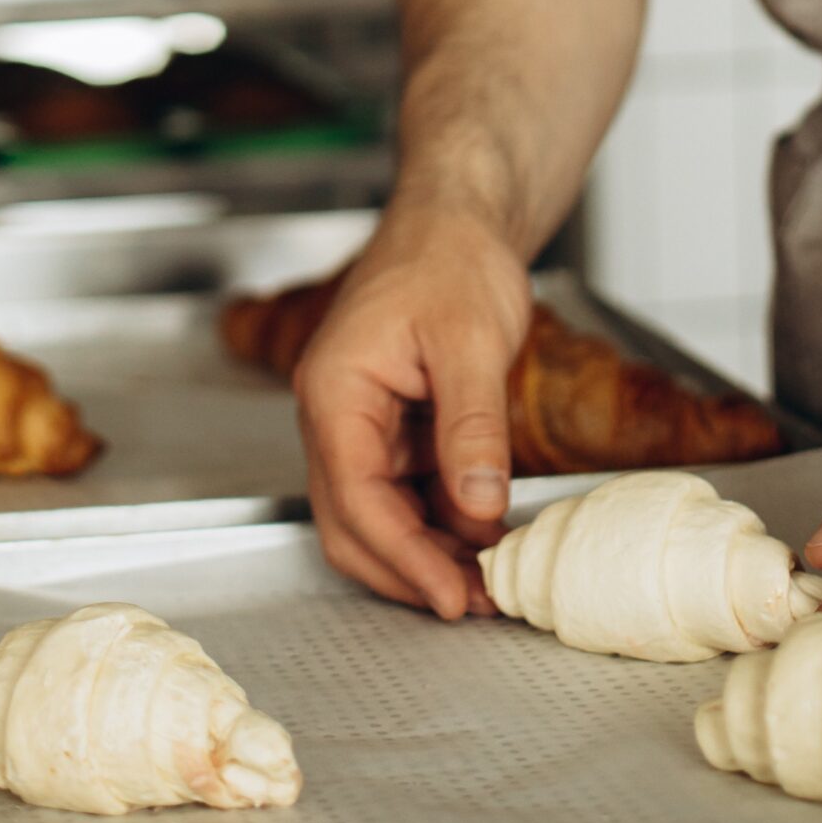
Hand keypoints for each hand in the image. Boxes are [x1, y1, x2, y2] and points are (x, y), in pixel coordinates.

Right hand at [294, 206, 533, 618]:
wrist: (456, 218)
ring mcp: (360, 423)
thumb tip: (479, 506)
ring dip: (426, 553)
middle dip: (410, 572)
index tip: (453, 597)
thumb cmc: (450, 258)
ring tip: (487, 581)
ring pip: (376, 514)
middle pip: (352, 523)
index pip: (356, 499)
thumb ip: (471, 426)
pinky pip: (403, 491)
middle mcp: (335, 414)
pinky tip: (482, 539)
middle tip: (476, 604)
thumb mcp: (470, 340)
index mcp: (335, 392)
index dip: (405, 558)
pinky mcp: (391, 426)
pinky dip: (438, 523)